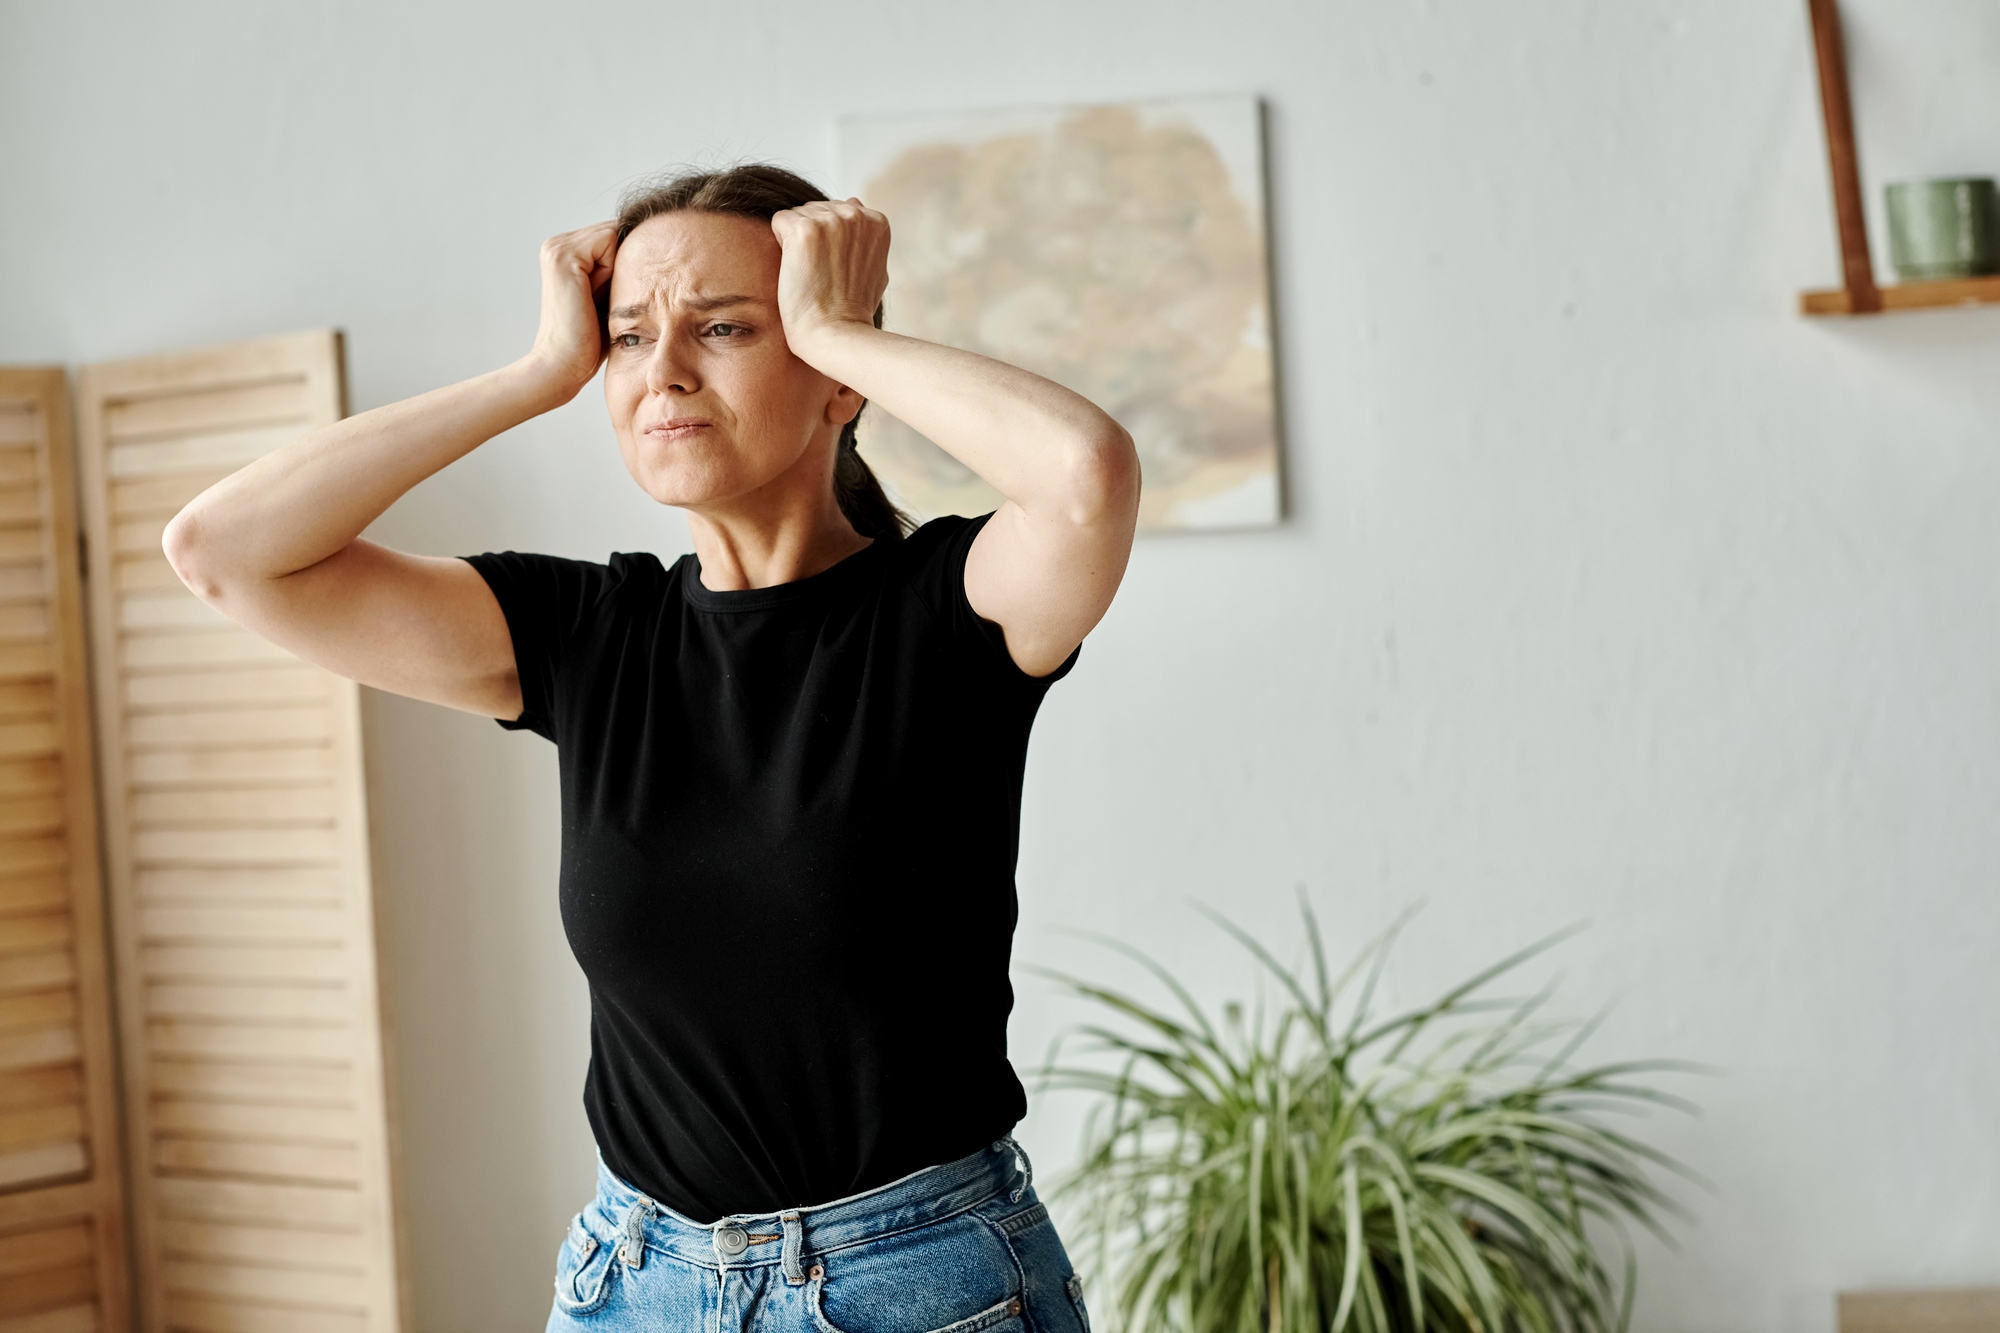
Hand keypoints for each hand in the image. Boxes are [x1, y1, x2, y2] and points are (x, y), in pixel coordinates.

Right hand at [526, 221, 618, 399]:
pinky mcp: (565, 257)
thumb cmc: (589, 340)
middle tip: (606, 301)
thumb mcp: (607, 297)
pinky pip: (610, 242)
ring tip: (599, 300)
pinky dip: (616, 269)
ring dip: (620, 268)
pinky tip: (600, 296)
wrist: (563, 365)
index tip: (620, 294)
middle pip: (616, 234)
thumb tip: (653, 255)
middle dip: (624, 263)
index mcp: (564, 253)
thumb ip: (618, 272)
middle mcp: (557, 245)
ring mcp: (558, 248)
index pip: (613, 236)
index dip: (628, 261)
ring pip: (615, 237)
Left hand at [770, 199, 890, 356]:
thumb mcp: (876, 268)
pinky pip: (780, 222)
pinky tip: (796, 268)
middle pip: (816, 209)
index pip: (838, 211)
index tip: (836, 267)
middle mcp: (855, 214)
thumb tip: (857, 206)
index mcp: (875, 221)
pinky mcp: (803, 229)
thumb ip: (866, 237)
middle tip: (822, 272)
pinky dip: (780, 244)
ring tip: (810, 272)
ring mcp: (830, 220)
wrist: (835, 332)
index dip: (830, 241)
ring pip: (798, 215)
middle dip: (814, 236)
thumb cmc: (853, 309)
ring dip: (797, 242)